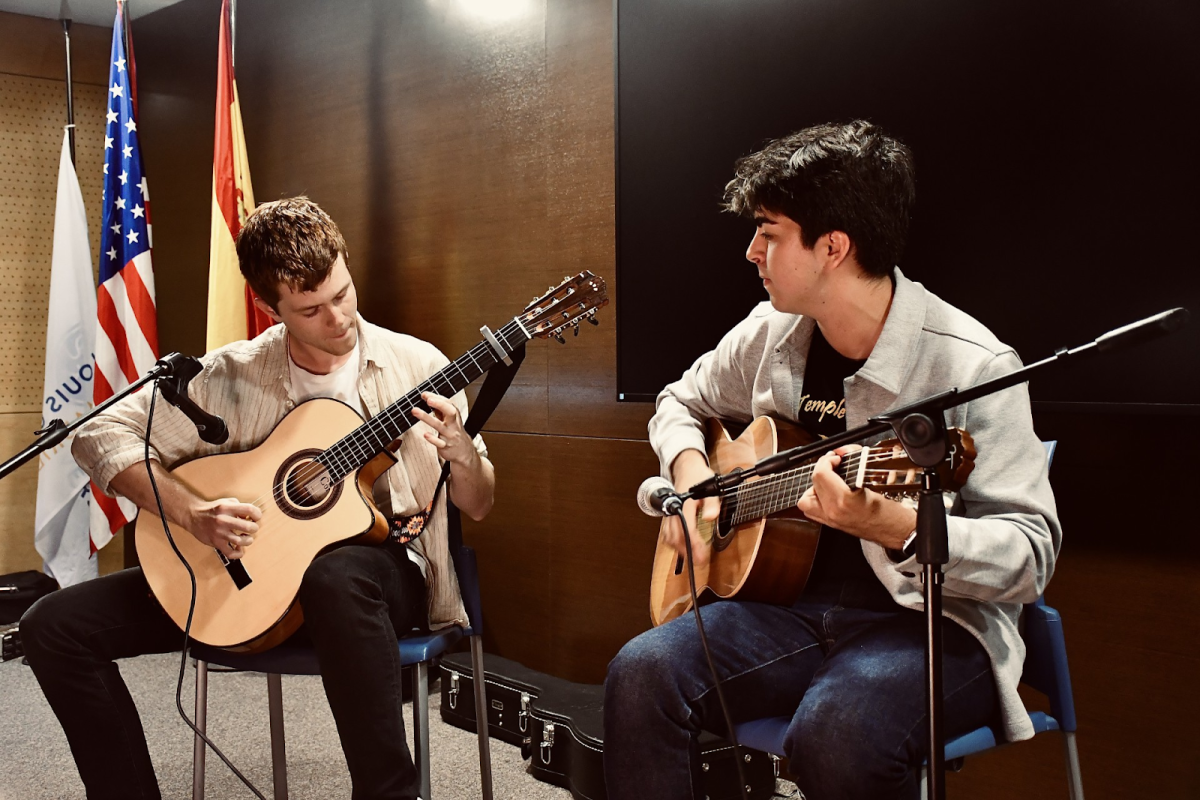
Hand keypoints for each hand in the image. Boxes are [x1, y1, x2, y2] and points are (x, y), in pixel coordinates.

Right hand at [185, 498, 260, 559]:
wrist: (193, 516)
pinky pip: (230, 553)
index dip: (257, 514)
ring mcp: (219, 533)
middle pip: (248, 527)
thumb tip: (251, 516)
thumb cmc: (212, 509)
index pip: (250, 510)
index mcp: (227, 508)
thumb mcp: (226, 502)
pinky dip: (238, 553)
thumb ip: (239, 507)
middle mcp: (223, 520)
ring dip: (248, 540)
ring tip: (247, 537)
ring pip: (241, 541)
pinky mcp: (215, 543)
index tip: (256, 517)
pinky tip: (239, 547)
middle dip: (254, 528)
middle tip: (252, 528)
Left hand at [412, 392, 477, 466]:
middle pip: (450, 412)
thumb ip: (440, 409)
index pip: (448, 403)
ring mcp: (449, 435)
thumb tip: (428, 397)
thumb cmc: (454, 432)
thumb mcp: (450, 419)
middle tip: (428, 399)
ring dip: (427, 418)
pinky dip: (433, 439)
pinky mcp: (446, 446)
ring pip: (439, 426)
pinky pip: (440, 443)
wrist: (464, 451)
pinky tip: (425, 435)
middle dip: (439, 404)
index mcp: (454, 416)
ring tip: (415, 411)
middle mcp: (453, 424)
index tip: (425, 394)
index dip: (437, 398)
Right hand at [659, 450, 718, 568]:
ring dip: (679, 549)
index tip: (701, 555)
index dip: (693, 545)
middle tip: (699, 561)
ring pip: (669, 536)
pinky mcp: (669, 516)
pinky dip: (673, 542)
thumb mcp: (712, 487)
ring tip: (692, 557)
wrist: (687, 468)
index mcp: (684, 504)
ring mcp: (669, 513)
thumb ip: (712, 504)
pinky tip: (682, 547)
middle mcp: (674, 510)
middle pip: (675, 536)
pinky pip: (667, 532)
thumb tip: (711, 518)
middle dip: (686, 551)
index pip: (686, 529)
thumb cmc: (699, 477)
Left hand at [797, 447, 915, 548]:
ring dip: (814, 486)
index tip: (836, 457)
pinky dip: (817, 499)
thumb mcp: (878, 481)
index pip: (820, 474)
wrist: (900, 533)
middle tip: (834, 464)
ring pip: (805, 500)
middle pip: (813, 483)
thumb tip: (841, 452)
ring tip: (829, 480)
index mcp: (844, 501)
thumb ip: (856, 463)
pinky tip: (830, 492)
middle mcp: (833, 512)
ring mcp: (831, 521)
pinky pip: (813, 510)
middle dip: (822, 469)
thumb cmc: (894, 511)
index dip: (827, 460)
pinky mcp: (833, 525)